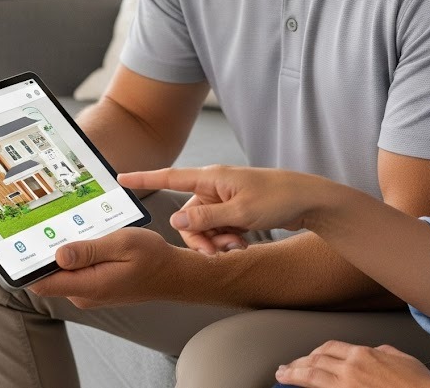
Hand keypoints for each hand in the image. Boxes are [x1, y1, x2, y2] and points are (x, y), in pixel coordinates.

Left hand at [28, 227, 194, 307]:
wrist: (172, 275)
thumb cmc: (152, 258)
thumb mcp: (122, 244)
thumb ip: (89, 251)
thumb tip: (58, 255)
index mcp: (88, 286)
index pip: (42, 283)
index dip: (28, 265)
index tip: (23, 243)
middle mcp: (82, 295)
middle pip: (49, 274)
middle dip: (50, 249)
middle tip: (53, 221)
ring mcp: (87, 293)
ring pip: (63, 270)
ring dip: (67, 250)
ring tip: (77, 226)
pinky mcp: (93, 288)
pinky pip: (75, 271)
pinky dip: (78, 255)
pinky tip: (90, 239)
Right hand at [118, 165, 338, 239]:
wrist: (309, 200)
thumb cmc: (277, 198)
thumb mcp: (239, 212)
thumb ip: (205, 218)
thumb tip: (175, 222)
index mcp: (210, 178)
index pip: (169, 177)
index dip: (144, 179)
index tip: (121, 177)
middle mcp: (213, 186)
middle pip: (187, 217)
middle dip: (199, 238)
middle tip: (219, 252)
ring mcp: (224, 198)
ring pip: (203, 227)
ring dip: (215, 242)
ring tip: (237, 247)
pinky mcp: (234, 209)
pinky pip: (217, 228)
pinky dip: (225, 239)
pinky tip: (242, 244)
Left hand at [275, 342, 429, 387]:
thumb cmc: (419, 384)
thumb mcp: (399, 357)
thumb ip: (380, 352)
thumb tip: (372, 352)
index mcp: (363, 354)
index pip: (330, 347)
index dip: (316, 352)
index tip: (308, 357)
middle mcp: (350, 368)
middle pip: (315, 361)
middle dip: (298, 363)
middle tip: (286, 368)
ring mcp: (346, 385)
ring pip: (312, 376)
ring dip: (294, 374)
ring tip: (283, 376)